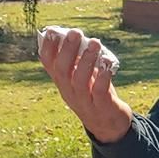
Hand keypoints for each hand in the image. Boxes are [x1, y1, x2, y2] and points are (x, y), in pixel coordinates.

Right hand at [38, 27, 131, 143]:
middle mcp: (69, 92)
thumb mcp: (84, 77)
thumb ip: (79, 60)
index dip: (49, 48)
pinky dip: (102, 77)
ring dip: (86, 60)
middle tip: (76, 32)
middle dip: (68, 50)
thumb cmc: (96, 94)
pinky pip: (99, 92)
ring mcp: (84, 101)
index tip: (53, 31)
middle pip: (62, 71)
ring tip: (95, 43)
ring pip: (79, 80)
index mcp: (63, 83)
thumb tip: (76, 36)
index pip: (49, 64)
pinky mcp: (102, 107)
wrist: (110, 126)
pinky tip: (108, 65)